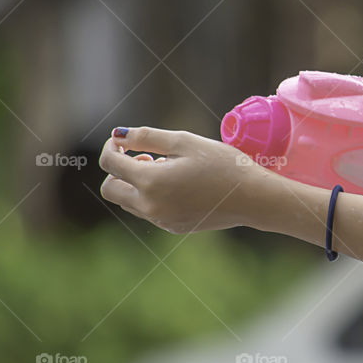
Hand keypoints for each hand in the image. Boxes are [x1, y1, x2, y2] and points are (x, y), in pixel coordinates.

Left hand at [99, 126, 255, 233]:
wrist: (253, 198)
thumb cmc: (223, 165)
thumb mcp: (186, 142)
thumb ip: (148, 136)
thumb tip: (118, 135)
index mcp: (151, 182)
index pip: (109, 164)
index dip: (111, 147)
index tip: (123, 141)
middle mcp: (151, 206)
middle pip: (110, 189)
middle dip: (118, 170)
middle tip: (146, 157)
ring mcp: (162, 220)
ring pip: (129, 202)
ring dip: (136, 184)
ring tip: (167, 169)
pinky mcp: (174, 228)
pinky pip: (150, 212)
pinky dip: (153, 196)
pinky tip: (180, 185)